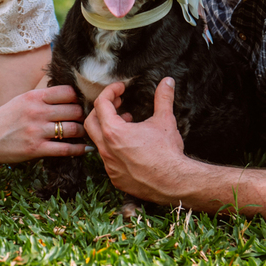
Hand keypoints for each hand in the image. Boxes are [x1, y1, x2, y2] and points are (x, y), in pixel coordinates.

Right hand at [0, 84, 87, 163]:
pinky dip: (79, 149)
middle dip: (81, 115)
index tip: (79, 104)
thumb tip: (68, 96)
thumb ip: (42, 97)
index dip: (77, 98)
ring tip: (82, 133)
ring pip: (73, 129)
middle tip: (83, 120)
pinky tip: (84, 149)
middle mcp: (37, 111)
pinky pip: (66, 149)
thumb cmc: (3, 119)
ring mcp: (37, 131)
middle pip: (74, 110)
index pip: (68, 92)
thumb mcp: (21, 100)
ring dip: (81, 132)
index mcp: (34, 97)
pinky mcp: (36, 149)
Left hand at [84, 77, 193, 203]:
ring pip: (99, 142)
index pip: (101, 104)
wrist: (175, 183)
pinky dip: (115, 149)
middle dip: (102, 110)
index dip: (110, 92)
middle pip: (90, 122)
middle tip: (118, 104)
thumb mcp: (165, 120)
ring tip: (128, 124)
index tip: (121, 88)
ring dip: (109, 130)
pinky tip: (131, 147)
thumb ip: (163, 98)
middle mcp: (106, 150)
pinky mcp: (116, 179)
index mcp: (114, 132)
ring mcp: (109, 166)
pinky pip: (108, 160)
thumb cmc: (168, 152)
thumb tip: (167, 81)